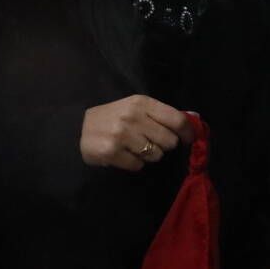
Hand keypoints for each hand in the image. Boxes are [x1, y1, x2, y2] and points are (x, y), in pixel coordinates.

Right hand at [79, 95, 194, 171]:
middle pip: (169, 141)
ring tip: (134, 148)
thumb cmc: (112, 117)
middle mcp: (132, 117)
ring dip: (148, 156)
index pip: (176, 119)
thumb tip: (192, 121)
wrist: (76, 128)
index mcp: (141, 103)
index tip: (188, 140)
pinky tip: (122, 155)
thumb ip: (160, 114)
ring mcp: (121, 135)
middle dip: (163, 146)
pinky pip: (138, 165)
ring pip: (155, 155)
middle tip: (150, 143)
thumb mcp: (134, 108)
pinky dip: (133, 163)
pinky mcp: (112, 152)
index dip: (187, 133)